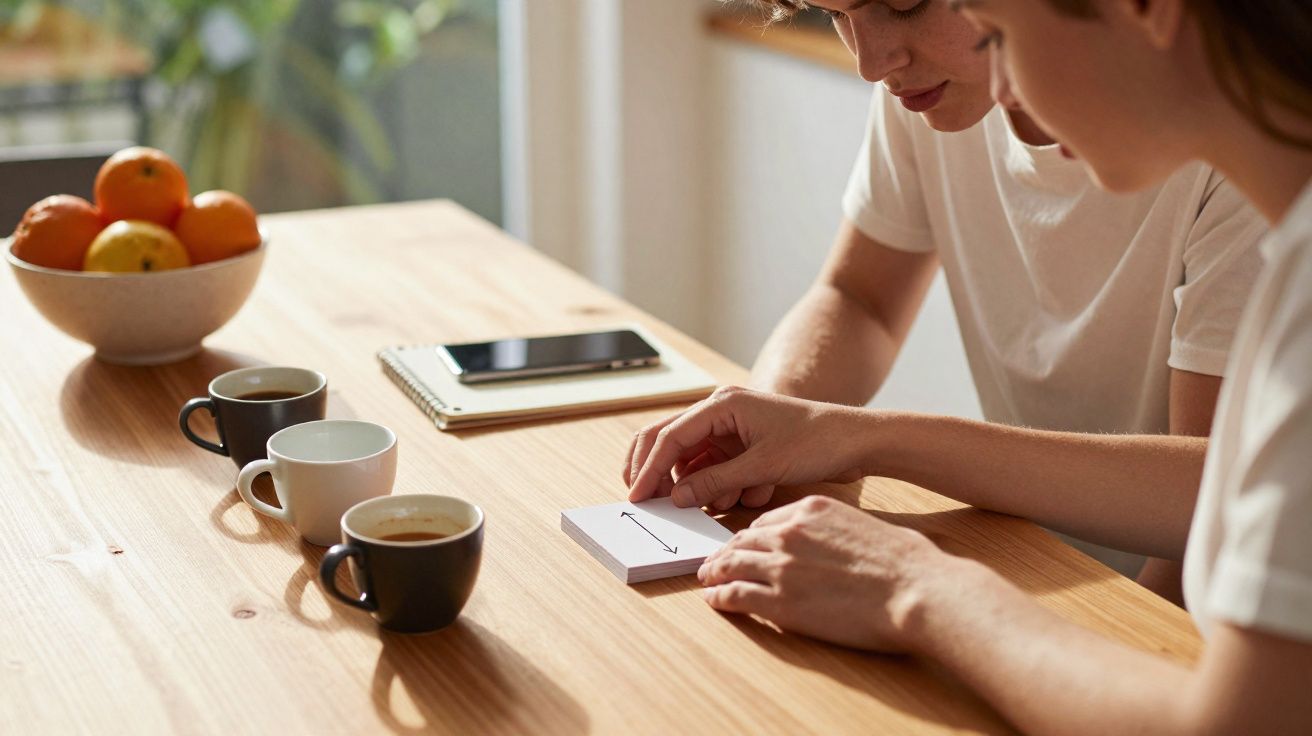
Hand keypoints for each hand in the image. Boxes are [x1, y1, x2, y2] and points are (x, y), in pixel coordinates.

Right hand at [624, 386, 869, 508]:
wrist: (856, 440)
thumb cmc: (815, 442)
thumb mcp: (763, 466)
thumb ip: (716, 482)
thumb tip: (676, 497)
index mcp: (722, 404)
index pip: (670, 436)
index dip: (649, 469)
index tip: (637, 497)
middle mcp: (720, 410)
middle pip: (669, 440)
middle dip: (657, 472)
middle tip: (647, 501)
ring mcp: (730, 427)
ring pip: (692, 458)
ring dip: (698, 484)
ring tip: (724, 501)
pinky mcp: (742, 443)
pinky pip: (714, 467)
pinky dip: (718, 485)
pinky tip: (745, 496)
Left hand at [697, 496, 950, 651]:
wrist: (917, 589)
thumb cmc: (909, 562)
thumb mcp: (868, 527)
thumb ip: (841, 530)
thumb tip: (843, 543)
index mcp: (812, 509)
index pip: (767, 520)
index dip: (751, 535)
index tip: (744, 544)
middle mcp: (790, 532)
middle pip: (742, 539)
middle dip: (726, 551)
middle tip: (714, 562)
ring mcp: (781, 566)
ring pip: (731, 564)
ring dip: (715, 572)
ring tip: (706, 580)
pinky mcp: (779, 601)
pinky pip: (736, 595)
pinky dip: (720, 597)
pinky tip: (715, 600)